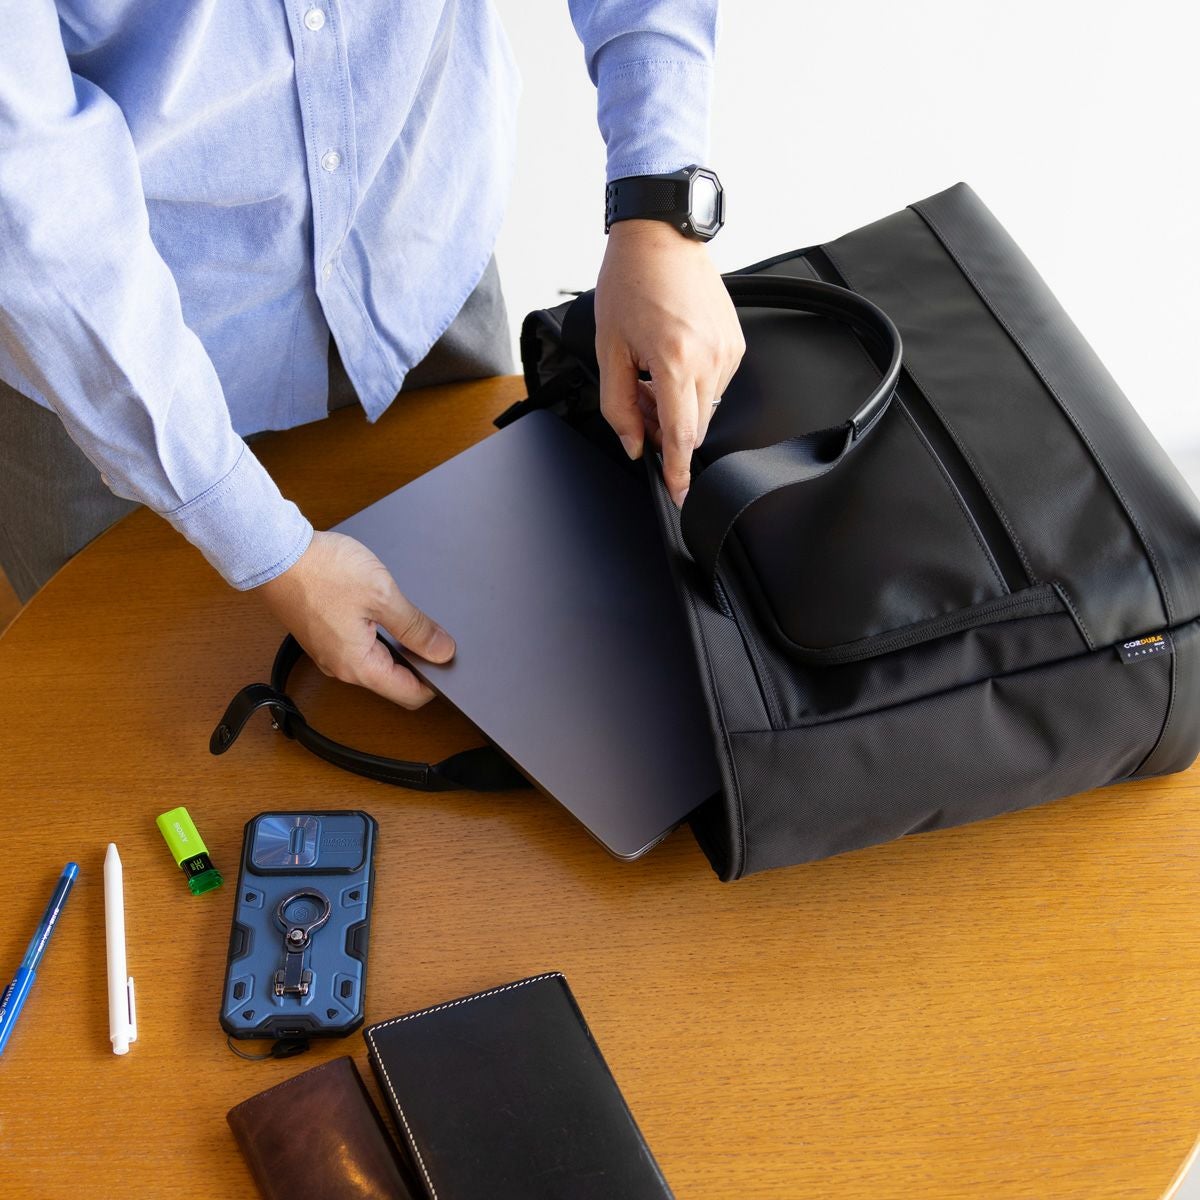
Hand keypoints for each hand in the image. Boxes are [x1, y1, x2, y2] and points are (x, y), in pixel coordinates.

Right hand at [255, 530, 453, 707]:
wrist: (274, 551)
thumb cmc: (322, 571)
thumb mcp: (382, 596)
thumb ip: (416, 628)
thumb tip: (442, 651)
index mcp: (358, 666)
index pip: (409, 695)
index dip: (437, 683)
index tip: (452, 663)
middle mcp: (341, 667)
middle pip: (393, 681)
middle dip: (420, 664)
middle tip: (439, 638)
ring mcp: (329, 652)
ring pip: (376, 663)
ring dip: (399, 648)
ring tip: (416, 622)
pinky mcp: (321, 635)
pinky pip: (358, 647)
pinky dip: (379, 637)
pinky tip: (387, 613)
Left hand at [594, 219, 744, 505]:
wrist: (660, 236)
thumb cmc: (630, 282)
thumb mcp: (609, 348)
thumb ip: (619, 404)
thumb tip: (635, 442)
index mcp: (676, 360)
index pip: (682, 435)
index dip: (678, 471)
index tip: (678, 494)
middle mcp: (710, 358)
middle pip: (694, 426)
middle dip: (665, 431)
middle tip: (637, 405)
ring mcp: (728, 350)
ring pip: (704, 407)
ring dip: (676, 407)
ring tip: (648, 373)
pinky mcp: (735, 343)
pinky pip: (714, 384)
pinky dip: (690, 387)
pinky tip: (668, 360)